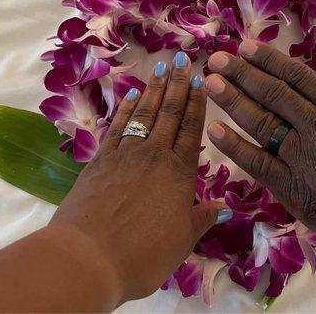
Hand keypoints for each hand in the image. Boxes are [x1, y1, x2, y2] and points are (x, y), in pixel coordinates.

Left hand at [49, 52, 230, 302]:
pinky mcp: (99, 161)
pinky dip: (124, 109)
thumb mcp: (183, 240)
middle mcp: (154, 156)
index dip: (197, 104)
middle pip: (169, 114)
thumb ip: (203, 218)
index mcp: (179, 173)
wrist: (89, 257)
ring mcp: (124, 155)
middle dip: (177, 85)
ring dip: (153, 90)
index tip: (200, 80)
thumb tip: (226, 206)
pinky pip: (116, 128)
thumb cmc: (144, 253)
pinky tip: (130, 96)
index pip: (192, 130)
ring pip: (143, 115)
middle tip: (181, 60)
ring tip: (160, 68)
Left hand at [203, 40, 315, 275]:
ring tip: (209, 83)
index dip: (268, 61)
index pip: (297, 77)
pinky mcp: (297, 192)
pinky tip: (215, 131)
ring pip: (261, 124)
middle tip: (216, 59)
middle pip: (273, 95)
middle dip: (242, 75)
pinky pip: (259, 165)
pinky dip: (235, 147)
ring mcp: (305, 159)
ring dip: (232, 101)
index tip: (245, 48)